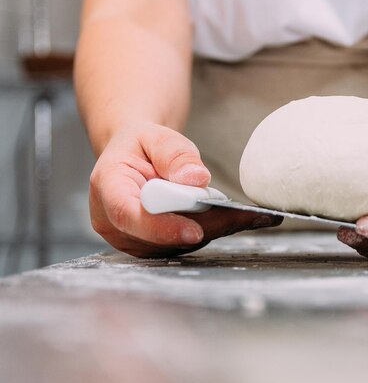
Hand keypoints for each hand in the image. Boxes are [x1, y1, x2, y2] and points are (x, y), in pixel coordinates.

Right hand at [89, 123, 281, 257]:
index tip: (193, 231)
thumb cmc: (144, 146)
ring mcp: (128, 238)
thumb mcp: (158, 136)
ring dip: (209, 231)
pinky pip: (180, 245)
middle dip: (201, 228)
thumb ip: (175, 155)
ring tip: (245, 216)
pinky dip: (208, 232)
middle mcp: (111, 220)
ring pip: (172, 245)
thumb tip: (195, 179)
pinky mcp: (148, 246)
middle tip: (242, 217)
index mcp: (107, 186)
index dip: (160, 227)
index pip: (127, 215)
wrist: (136, 158)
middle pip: (156, 236)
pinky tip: (233, 218)